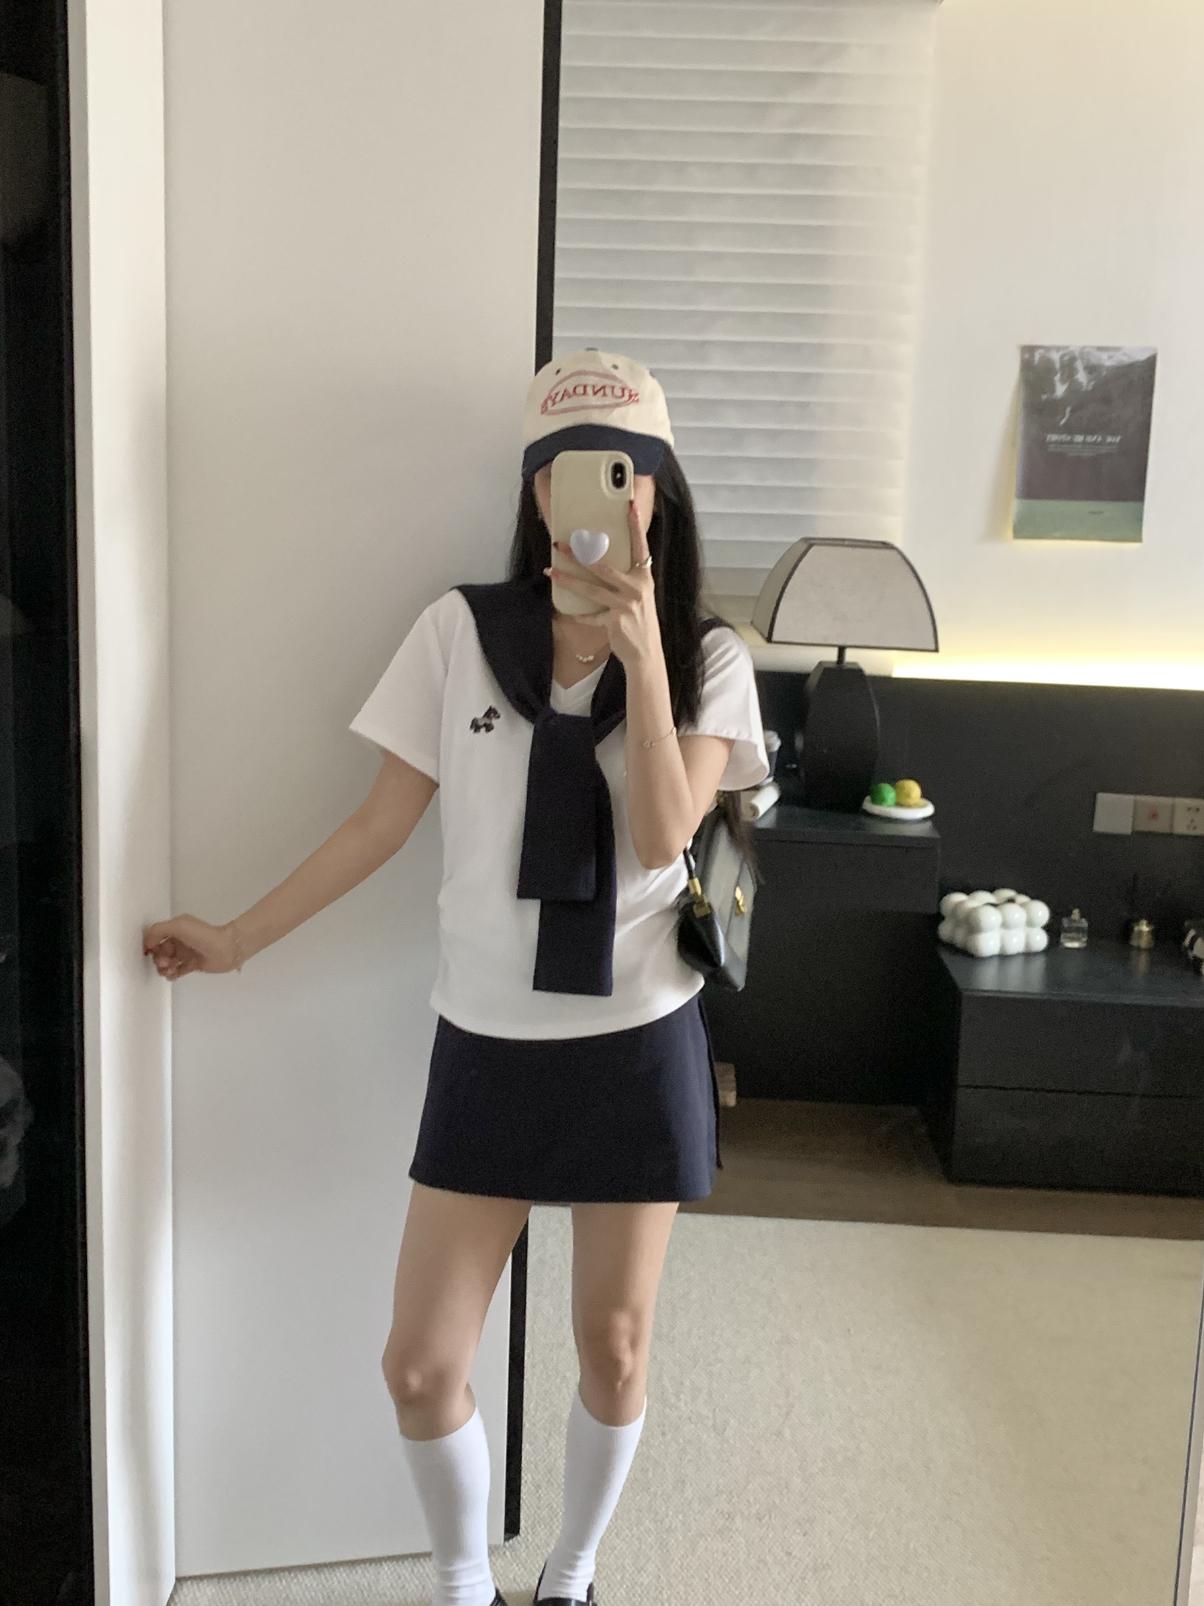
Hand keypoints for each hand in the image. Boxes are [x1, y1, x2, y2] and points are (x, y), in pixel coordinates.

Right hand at [142, 914, 241, 978]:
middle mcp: (180, 941)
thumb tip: (147, 943)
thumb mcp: (178, 926)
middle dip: (158, 958)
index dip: (150, 946)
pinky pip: (176, 972)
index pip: (156, 938)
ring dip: (163, 968)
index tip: (150, 952)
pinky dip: (172, 974)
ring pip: (166, 963)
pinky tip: (173, 975)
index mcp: (176, 929)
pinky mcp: (192, 965)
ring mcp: (186, 953)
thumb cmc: (202, 935)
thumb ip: (158, 930)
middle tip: (165, 962)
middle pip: (160, 952)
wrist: (226, 949)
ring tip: (170, 969)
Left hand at [544, 497, 661, 671]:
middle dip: (578, 554)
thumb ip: (626, 580)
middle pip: (603, 566)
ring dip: (568, 579)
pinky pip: (589, 616)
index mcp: (644, 578)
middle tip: (560, 543)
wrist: (646, 653)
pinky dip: (578, 615)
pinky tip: (568, 612)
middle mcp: (636, 588)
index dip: (635, 526)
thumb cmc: (640, 623)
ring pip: (591, 588)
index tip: (630, 505)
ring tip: (550, 570)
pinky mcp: (614, 621)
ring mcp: (626, 605)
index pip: (640, 546)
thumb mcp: (640, 597)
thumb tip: (600, 565)